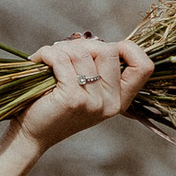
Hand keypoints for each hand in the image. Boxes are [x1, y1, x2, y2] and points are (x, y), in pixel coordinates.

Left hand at [12, 33, 152, 150]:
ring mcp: (93, 102)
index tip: (103, 48)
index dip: (129, 49)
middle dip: (83, 45)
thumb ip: (97, 68)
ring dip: (60, 49)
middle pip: (109, 51)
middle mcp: (111, 103)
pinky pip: (62, 60)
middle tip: (62, 53)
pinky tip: (38, 60)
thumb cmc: (54, 106)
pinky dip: (47, 53)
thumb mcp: (84, 90)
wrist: (31, 136)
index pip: (144, 67)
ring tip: (46, 59)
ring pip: (83, 52)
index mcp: (119, 100)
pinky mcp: (73, 99)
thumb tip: (95, 40)